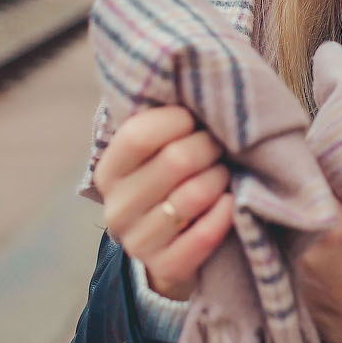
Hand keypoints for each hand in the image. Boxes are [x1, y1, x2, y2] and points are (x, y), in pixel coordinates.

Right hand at [93, 106, 233, 300]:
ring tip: (226, 173)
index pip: (137, 135)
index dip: (175, 120)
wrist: (173, 248)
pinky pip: (202, 237)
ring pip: (192, 196)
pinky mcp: (165, 268)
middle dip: (208, 146)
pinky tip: (232, 202)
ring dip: (219, 178)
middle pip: (174, 160)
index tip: (196, 118)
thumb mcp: (158, 152)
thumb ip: (165, 122)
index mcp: (109, 171)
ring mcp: (137, 242)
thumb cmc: (173, 183)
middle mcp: (116, 208)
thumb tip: (191, 74)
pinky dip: (223, 215)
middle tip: (220, 146)